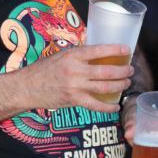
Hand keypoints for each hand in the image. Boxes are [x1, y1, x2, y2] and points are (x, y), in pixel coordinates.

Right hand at [19, 43, 133, 112]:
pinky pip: (96, 105)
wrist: (28, 87)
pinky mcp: (74, 100)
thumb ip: (79, 56)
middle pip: (106, 71)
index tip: (127, 50)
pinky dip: (108, 107)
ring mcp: (76, 86)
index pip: (99, 50)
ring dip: (119, 86)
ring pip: (105, 87)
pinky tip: (116, 107)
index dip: (115, 50)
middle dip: (122, 71)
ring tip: (126, 83)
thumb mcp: (61, 55)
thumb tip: (98, 55)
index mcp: (73, 55)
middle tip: (130, 70)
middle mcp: (75, 70)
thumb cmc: (44, 69)